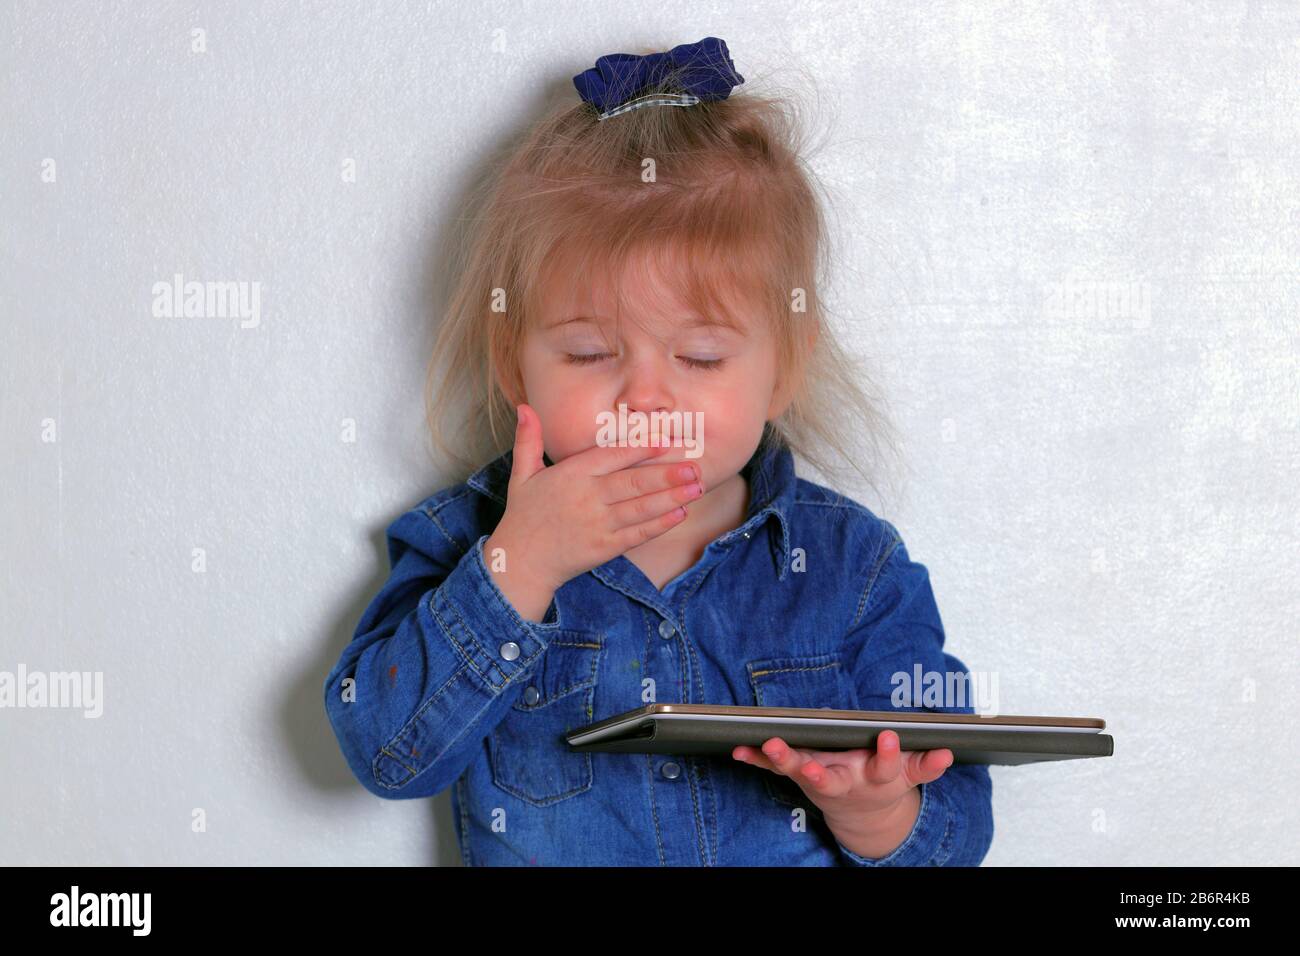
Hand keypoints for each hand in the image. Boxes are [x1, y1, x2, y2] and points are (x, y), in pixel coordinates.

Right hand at [484, 403, 705, 593]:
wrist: (520, 563)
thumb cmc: (524, 516)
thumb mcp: (522, 475)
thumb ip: (528, 440)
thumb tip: (524, 407)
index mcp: (571, 475)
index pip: (611, 457)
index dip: (640, 448)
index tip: (666, 440)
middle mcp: (587, 498)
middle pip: (633, 482)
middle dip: (666, 474)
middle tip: (694, 466)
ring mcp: (598, 525)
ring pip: (640, 508)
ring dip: (671, 498)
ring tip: (696, 487)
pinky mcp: (605, 548)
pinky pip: (637, 534)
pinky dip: (659, 524)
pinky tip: (679, 514)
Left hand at [732, 731, 952, 825]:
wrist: (863, 812)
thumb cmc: (883, 779)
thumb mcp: (909, 775)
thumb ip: (925, 765)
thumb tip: (946, 753)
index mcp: (875, 777)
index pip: (886, 765)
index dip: (890, 753)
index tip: (891, 737)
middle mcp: (844, 781)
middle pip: (831, 779)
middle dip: (820, 773)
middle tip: (809, 768)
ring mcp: (819, 780)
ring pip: (799, 772)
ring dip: (783, 760)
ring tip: (769, 746)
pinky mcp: (800, 777)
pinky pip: (774, 770)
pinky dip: (756, 761)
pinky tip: (738, 751)